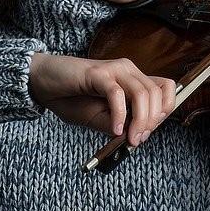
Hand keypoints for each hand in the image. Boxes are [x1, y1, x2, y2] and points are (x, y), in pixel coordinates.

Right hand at [28, 52, 175, 145]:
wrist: (43, 84)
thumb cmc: (72, 99)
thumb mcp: (99, 119)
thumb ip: (120, 124)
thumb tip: (138, 134)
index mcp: (133, 79)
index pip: (166, 88)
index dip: (164, 111)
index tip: (146, 132)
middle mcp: (128, 70)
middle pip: (156, 94)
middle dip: (150, 122)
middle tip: (136, 140)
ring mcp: (114, 69)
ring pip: (142, 93)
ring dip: (139, 121)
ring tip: (128, 138)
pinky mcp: (98, 73)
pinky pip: (116, 94)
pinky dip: (119, 115)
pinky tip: (113, 129)